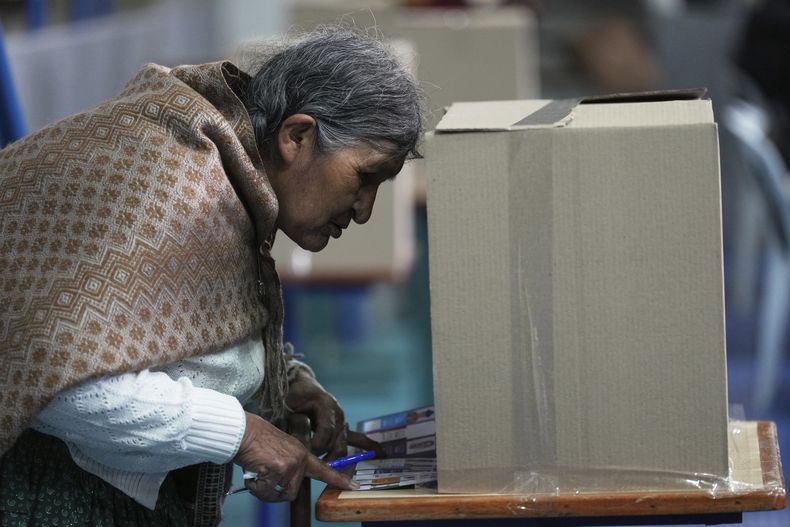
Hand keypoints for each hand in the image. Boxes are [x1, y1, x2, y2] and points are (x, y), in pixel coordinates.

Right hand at [233, 412, 357, 501]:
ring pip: (280, 494)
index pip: (324, 469)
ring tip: (258, 472)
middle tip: (263, 476)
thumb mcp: (280, 451)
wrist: (244, 431)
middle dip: (274, 491)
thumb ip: (289, 466)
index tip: (354, 486)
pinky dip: (256, 487)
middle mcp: (300, 459)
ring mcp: (292, 464)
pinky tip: (254, 472)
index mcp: (302, 453)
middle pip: (291, 493)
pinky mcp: (280, 468)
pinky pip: (267, 492)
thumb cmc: (257, 442)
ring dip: (265, 490)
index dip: (339, 479)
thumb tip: (285, 487)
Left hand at [285, 367, 385, 459]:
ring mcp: (342, 419)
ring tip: (334, 473)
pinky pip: (357, 437)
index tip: (307, 454)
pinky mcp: (343, 426)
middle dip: (328, 457)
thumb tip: (299, 445)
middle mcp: (337, 412)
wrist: (300, 385)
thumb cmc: (293, 396)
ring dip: (338, 458)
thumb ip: (295, 425)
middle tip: (319, 468)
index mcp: (325, 404)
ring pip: (343, 444)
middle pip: (338, 441)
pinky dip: (368, 445)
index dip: (317, 445)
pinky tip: (382, 453)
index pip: (326, 431)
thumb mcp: (290, 408)